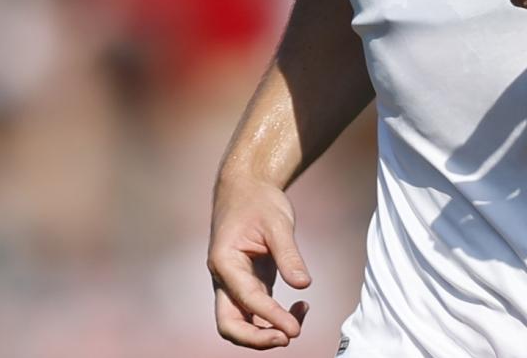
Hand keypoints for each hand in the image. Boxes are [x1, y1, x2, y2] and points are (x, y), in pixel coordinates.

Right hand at [208, 176, 310, 348]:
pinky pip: (257, 310)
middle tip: (288, 337)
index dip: (270, 316)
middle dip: (256, 338)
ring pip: (242, 321)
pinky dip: (275, 316)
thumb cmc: (258, 201)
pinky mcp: (249, 283)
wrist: (246, 188)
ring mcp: (235, 283)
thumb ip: (288, 255)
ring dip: (267, 330)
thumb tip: (303, 285)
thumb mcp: (278, 223)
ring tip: (299, 320)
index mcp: (224, 262)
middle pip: (230, 324)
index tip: (293, 329)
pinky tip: (301, 306)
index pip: (246, 299)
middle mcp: (224, 278)